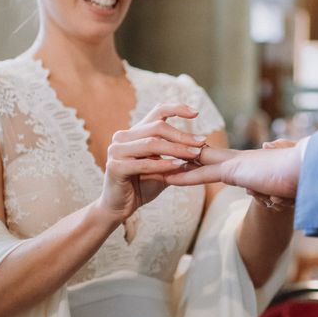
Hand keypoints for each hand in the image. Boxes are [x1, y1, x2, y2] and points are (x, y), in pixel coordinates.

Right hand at [98, 103, 205, 229]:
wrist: (119, 208)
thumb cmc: (142, 185)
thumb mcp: (163, 168)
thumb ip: (177, 156)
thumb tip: (202, 146)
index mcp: (134, 133)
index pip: (156, 112)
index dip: (176, 108)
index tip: (196, 113)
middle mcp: (122, 137)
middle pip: (157, 128)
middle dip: (182, 136)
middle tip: (201, 143)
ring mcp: (116, 150)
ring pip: (151, 144)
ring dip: (176, 149)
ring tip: (194, 155)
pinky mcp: (114, 167)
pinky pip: (144, 163)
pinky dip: (162, 165)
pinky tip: (178, 166)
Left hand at [165, 138, 303, 198]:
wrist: (311, 169)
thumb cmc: (301, 178)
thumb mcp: (283, 186)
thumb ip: (271, 189)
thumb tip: (266, 193)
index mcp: (246, 163)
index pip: (213, 161)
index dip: (193, 160)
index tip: (175, 159)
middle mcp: (237, 160)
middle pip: (199, 157)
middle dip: (176, 157)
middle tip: (154, 154)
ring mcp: (236, 163)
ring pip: (196, 161)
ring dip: (174, 164)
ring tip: (150, 164)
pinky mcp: (236, 170)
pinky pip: (204, 173)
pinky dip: (184, 176)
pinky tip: (167, 178)